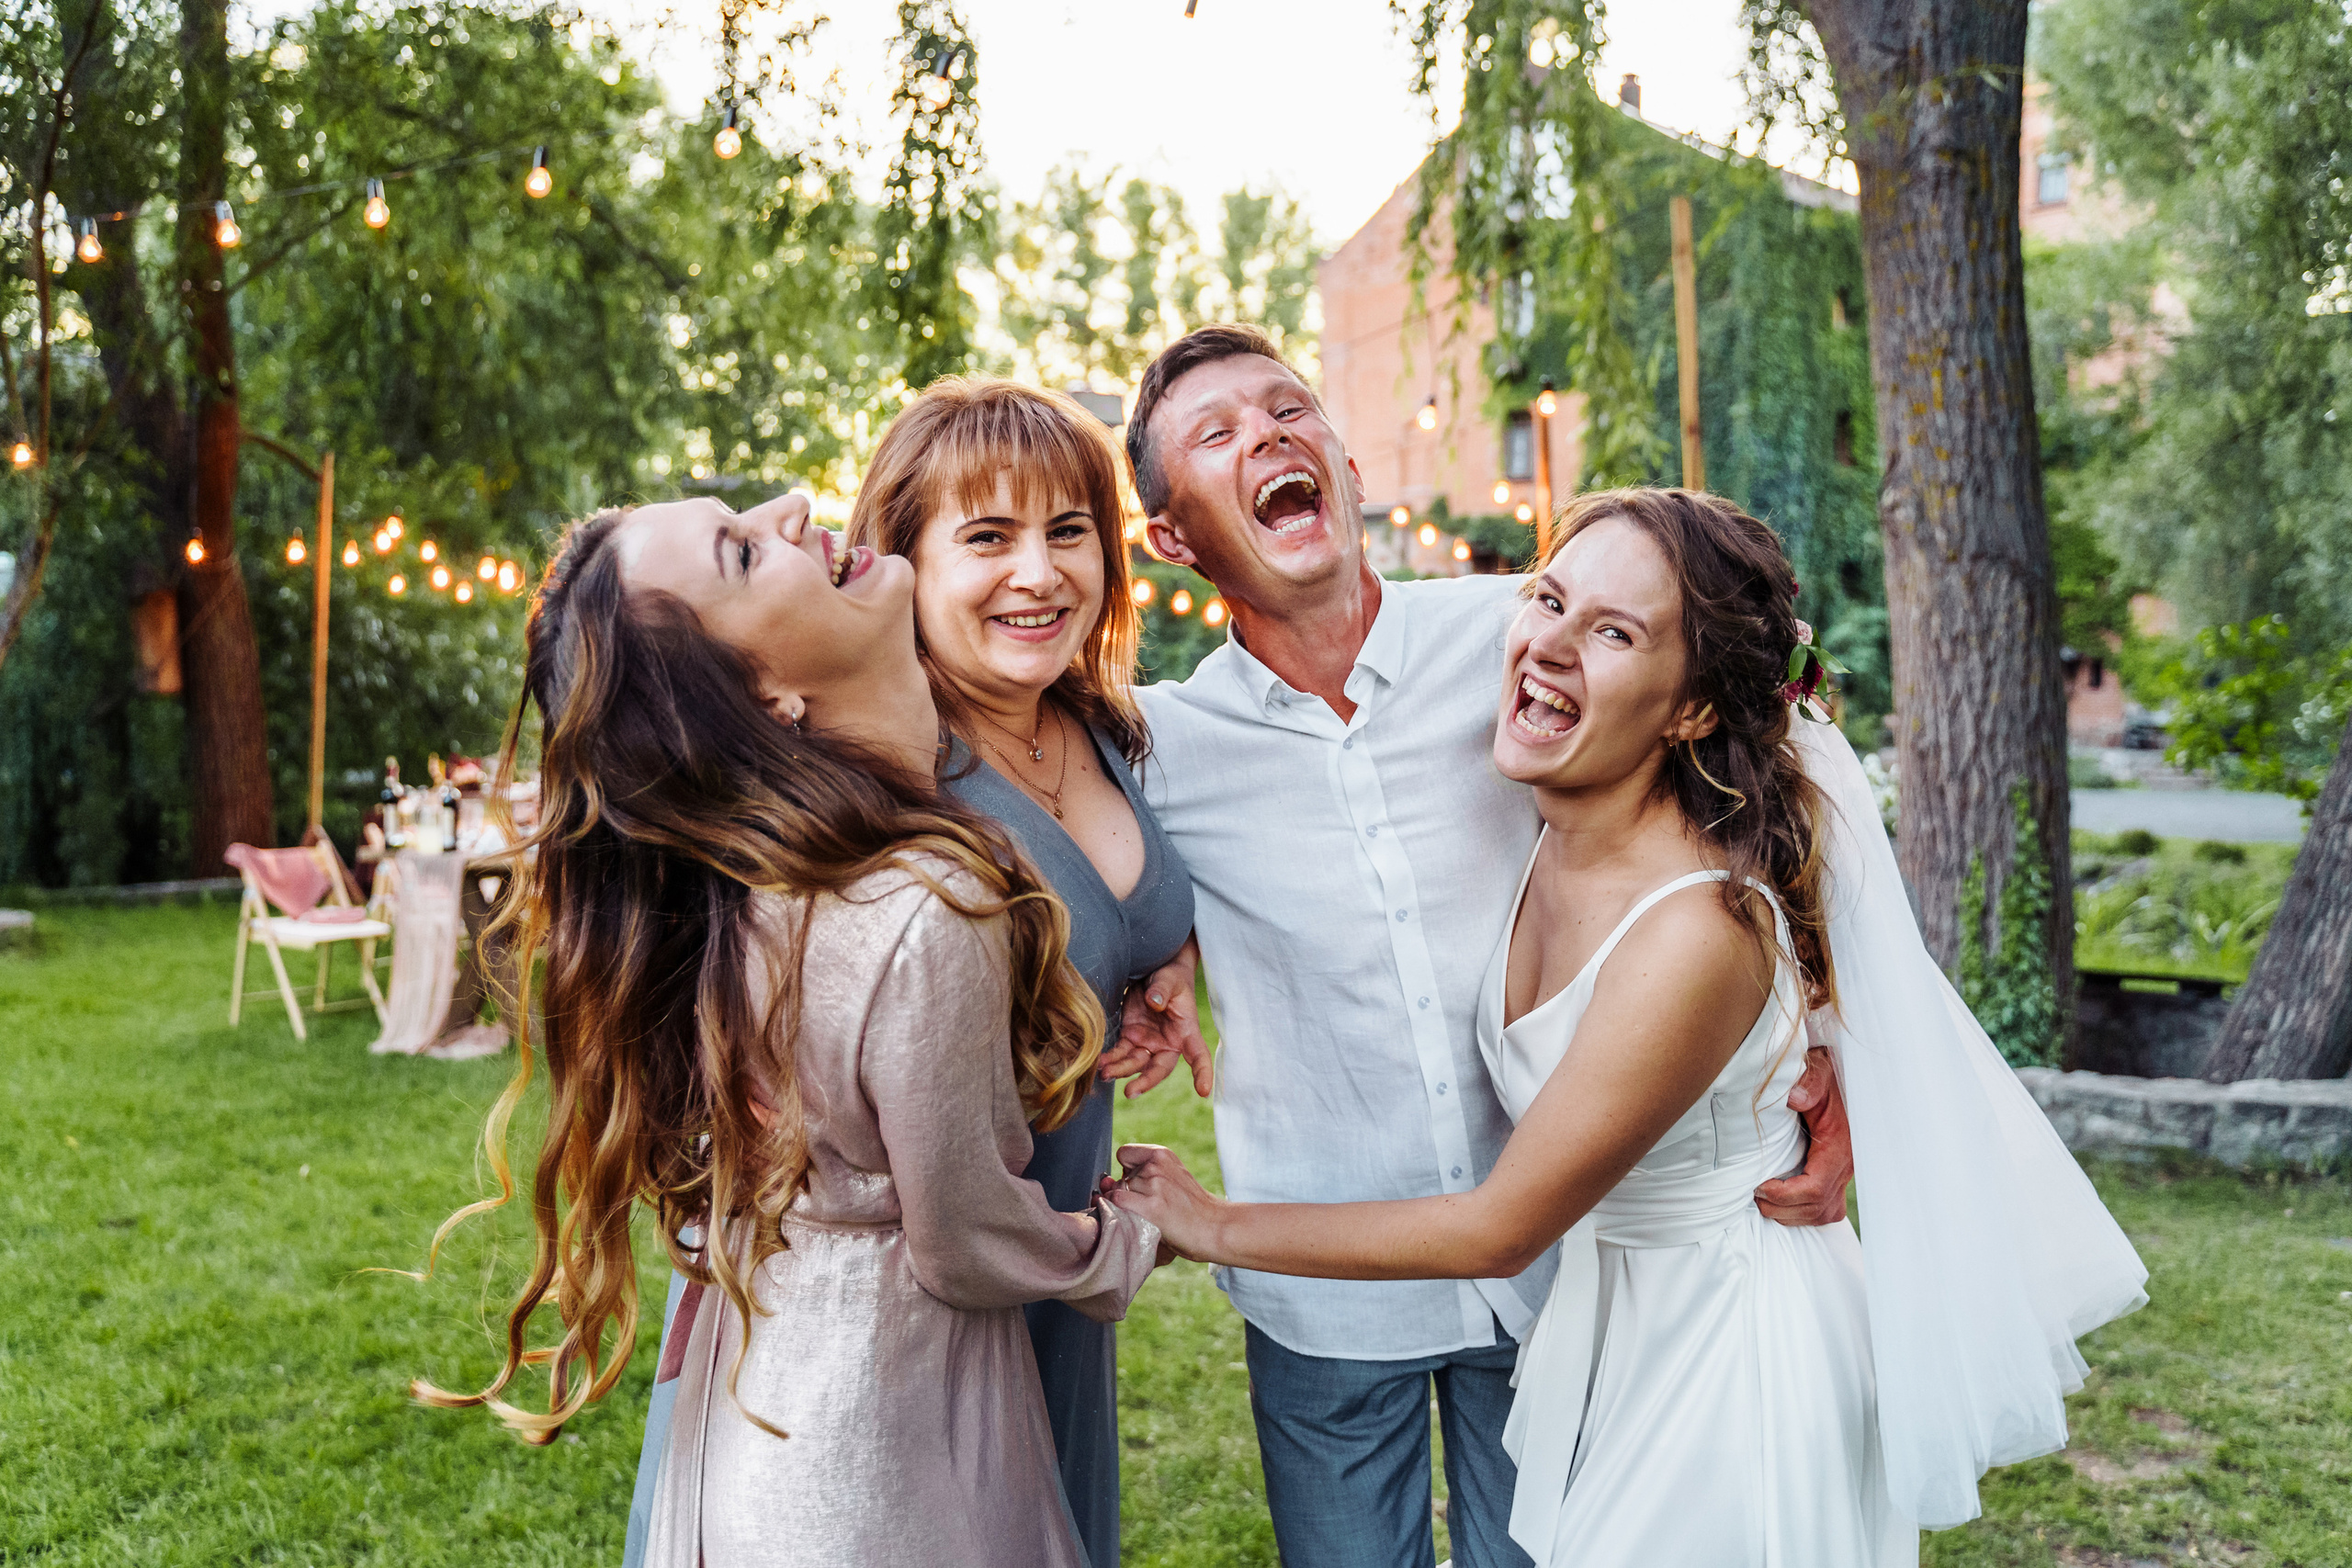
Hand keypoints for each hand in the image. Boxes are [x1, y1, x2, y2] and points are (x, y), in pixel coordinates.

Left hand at [1096, 937, 1212, 1099]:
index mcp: (1185, 1031)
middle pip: (1159, 1068)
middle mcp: (1168, 1043)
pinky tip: (1099, 1062)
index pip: (1198, 1055)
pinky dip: (1110, 1059)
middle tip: (1130, 1092)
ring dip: (1121, 1070)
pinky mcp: (1130, 1037)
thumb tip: (1154, 1002)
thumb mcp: (1170, 978)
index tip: (1203, 1091)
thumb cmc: (1170, 975)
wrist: (1154, 970)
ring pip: (1135, 1063)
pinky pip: (1120, 1052)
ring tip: (1104, 1073)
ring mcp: (1148, 1042)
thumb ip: (1162, 990)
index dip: (1202, 1073)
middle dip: (1145, 1081)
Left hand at [1104, 1143, 1223, 1261]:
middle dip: (1128, 1193)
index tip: (1141, 1186)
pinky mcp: (1152, 1208)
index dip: (1127, 1172)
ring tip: (1150, 1217)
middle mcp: (1156, 1166)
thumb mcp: (1171, 1179)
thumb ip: (1139, 1176)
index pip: (1124, 1153)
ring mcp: (1154, 1185)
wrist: (1216, 1228)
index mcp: (1162, 1154)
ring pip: (1116, 1192)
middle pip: (1119, 1178)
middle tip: (1152, 1208)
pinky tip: (1138, 1222)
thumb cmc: (1191, 1209)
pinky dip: (1118, 1213)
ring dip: (1124, 1207)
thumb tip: (1104, 1183)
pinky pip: (1117, 1203)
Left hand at [1755, 1046, 1852, 1226]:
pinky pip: (1827, 1208)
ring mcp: (1845, 1174)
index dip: (1785, 1195)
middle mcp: (1846, 1166)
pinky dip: (1803, 1212)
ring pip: (1824, 1213)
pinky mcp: (1840, 1177)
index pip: (1815, 1188)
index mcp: (1839, 1147)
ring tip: (1764, 1200)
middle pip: (1818, 1207)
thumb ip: (1808, 1086)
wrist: (1842, 1078)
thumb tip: (1793, 1099)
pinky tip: (1782, 1202)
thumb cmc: (1827, 1078)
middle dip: (1782, 1208)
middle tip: (1754, 1194)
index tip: (1760, 1186)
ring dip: (1791, 1214)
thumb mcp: (1819, 1074)